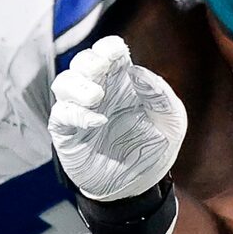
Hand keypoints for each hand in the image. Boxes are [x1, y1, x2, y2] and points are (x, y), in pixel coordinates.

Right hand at [50, 35, 187, 202]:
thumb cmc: (155, 147)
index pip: (107, 51)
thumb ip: (160, 94)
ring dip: (77, 85)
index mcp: (122, 80)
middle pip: (81, 62)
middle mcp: (98, 91)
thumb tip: (137, 71)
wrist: (140, 186)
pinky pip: (61, 115)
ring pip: (63, 83)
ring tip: (96, 97)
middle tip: (101, 69)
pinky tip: (97, 122)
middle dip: (88, 61)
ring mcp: (81, 112)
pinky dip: (75, 114)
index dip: (108, 47)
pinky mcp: (68, 134)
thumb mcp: (171, 120)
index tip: (116, 53)